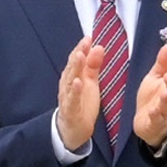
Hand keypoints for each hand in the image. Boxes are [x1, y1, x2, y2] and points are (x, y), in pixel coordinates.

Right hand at [53, 35, 107, 154]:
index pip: (76, 60)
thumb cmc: (80, 103)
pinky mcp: (70, 110)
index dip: (81, 48)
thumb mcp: (90, 82)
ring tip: (80, 56)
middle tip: (85, 42)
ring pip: (70, 80)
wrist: (72, 129)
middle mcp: (67, 85)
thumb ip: (93, 65)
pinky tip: (78, 82)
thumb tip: (98, 47)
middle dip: (78, 54)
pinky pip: (72, 99)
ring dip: (75, 68)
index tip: (89, 37)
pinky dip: (74, 91)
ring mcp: (68, 97)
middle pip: (72, 67)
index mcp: (72, 76)